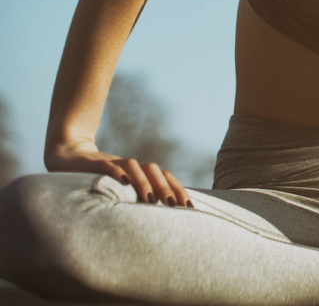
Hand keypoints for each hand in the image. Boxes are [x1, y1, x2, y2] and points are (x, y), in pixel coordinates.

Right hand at [45, 139, 191, 207]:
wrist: (68, 155)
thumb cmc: (97, 179)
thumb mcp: (117, 191)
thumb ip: (135, 200)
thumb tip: (158, 222)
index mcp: (139, 173)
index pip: (164, 177)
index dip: (178, 189)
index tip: (190, 206)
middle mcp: (130, 167)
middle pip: (153, 171)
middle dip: (165, 187)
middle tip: (174, 205)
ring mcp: (112, 162)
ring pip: (133, 166)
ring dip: (143, 181)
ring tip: (149, 199)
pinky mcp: (93, 163)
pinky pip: (106, 165)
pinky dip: (116, 171)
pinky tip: (123, 181)